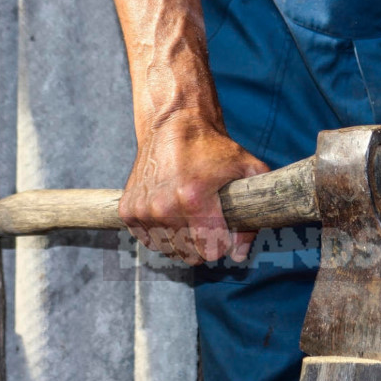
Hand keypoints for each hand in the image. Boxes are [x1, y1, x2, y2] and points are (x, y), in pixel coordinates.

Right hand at [119, 114, 269, 264]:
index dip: (223, 243)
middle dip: (203, 245)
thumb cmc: (214, 148)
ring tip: (189, 217)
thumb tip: (239, 256)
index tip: (224, 228)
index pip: (211, 252)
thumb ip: (252, 216)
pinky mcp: (128, 210)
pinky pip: (148, 241)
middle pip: (190, 256)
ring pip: (169, 252)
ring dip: (181, 240)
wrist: (173, 123)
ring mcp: (143, 210)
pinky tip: (171, 214)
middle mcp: (164, 208)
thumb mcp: (248, 171)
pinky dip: (161, 234)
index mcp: (194, 200)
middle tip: (207, 223)